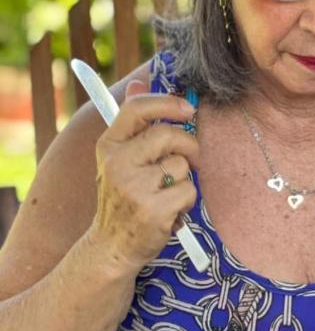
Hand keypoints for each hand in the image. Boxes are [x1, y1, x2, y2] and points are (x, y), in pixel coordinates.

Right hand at [89, 81, 199, 270]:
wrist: (111, 247)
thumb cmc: (123, 199)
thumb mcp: (119, 159)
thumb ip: (132, 124)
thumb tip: (137, 83)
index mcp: (109, 145)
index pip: (137, 109)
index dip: (167, 103)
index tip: (188, 109)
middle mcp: (117, 162)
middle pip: (167, 135)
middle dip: (188, 146)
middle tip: (189, 160)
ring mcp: (133, 186)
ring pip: (182, 166)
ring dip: (185, 180)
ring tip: (167, 195)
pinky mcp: (152, 209)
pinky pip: (188, 191)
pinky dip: (187, 202)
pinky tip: (170, 212)